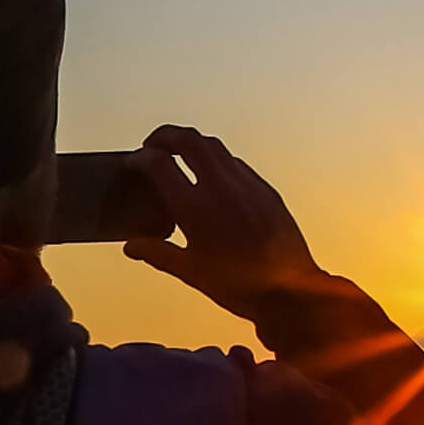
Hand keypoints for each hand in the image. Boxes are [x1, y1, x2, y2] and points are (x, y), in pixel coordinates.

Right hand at [121, 124, 327, 323]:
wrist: (289, 289)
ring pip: (215, 146)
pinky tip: (213, 177)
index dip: (140, 158)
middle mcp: (221, 187)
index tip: (134, 162)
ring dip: (193, 143)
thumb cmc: (242, 284)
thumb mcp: (190, 271)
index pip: (159, 163)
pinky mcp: (266, 190)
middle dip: (166, 135)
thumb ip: (158, 252)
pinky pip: (237, 163)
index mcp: (195, 206)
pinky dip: (218, 160)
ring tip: (180, 155)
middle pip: (189, 140)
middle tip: (153, 144)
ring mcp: (247, 185)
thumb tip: (134, 246)